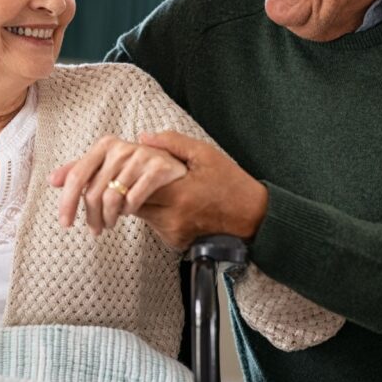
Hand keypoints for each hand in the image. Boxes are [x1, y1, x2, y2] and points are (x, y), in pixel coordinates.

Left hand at [49, 135, 186, 234]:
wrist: (176, 167)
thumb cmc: (137, 170)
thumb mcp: (107, 167)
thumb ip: (82, 171)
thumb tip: (52, 180)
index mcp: (105, 145)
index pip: (77, 176)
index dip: (67, 201)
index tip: (65, 223)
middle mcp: (121, 147)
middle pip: (93, 193)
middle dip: (91, 217)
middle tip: (95, 229)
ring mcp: (140, 156)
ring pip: (111, 199)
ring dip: (108, 218)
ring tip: (110, 224)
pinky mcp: (158, 168)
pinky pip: (133, 200)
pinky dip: (128, 211)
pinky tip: (128, 212)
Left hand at [135, 131, 268, 249]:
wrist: (253, 217)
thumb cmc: (231, 183)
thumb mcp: (205, 154)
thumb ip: (172, 143)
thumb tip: (143, 138)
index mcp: (178, 194)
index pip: (135, 188)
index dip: (128, 176)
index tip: (129, 166)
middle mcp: (172, 218)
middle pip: (133, 204)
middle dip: (130, 189)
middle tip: (135, 175)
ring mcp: (173, 233)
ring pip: (142, 215)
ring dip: (141, 201)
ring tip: (155, 186)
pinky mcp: (175, 242)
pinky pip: (154, 225)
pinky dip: (155, 213)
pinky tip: (167, 201)